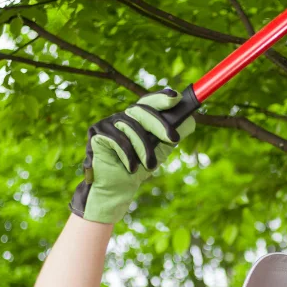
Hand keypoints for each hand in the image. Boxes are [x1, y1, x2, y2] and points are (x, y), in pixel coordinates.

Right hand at [69, 89, 195, 223]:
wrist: (118, 188)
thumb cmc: (139, 168)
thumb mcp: (160, 150)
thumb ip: (171, 134)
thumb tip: (190, 120)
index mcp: (137, 118)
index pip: (150, 102)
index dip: (162, 97)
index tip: (176, 97)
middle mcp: (122, 116)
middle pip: (142, 110)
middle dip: (160, 125)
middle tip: (173, 139)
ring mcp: (108, 123)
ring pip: (131, 127)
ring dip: (143, 149)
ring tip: (149, 166)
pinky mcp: (96, 133)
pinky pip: (117, 139)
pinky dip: (127, 155)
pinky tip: (131, 168)